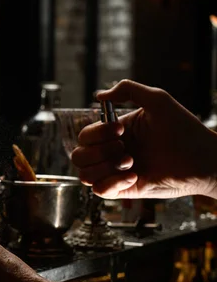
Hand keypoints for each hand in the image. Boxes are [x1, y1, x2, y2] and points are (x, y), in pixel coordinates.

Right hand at [71, 80, 216, 198]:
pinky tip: (134, 176)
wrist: (203, 159)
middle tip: (124, 147)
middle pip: (78, 156)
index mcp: (114, 134)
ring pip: (84, 175)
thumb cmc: (184, 129)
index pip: (85, 135)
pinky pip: (100, 191)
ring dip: (104, 167)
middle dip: (98, 151)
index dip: (97, 133)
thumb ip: (128, 90)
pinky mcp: (125, 190)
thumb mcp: (157, 100)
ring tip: (130, 162)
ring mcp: (116, 173)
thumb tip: (99, 96)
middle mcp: (112, 153)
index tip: (120, 130)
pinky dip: (111, 183)